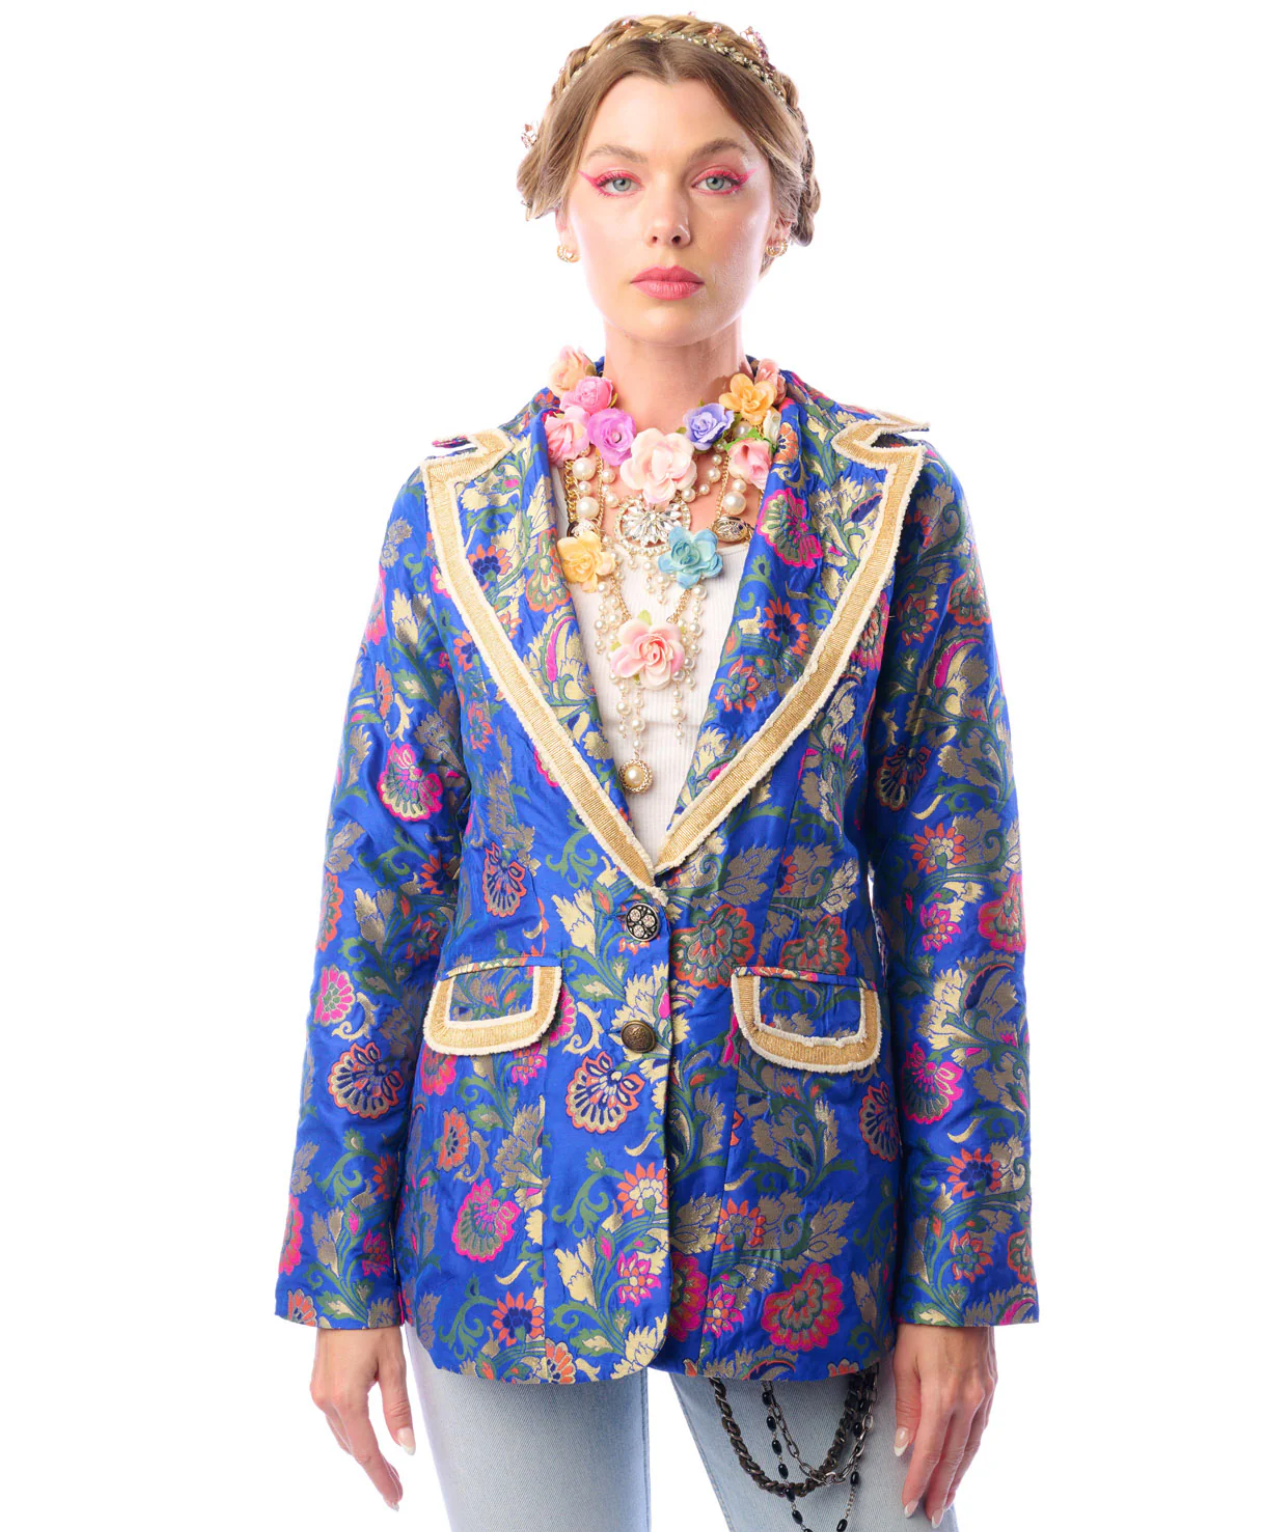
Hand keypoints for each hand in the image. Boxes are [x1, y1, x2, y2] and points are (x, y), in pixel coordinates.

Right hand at [310, 1326, 416, 1509]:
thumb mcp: (394, 1363)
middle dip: (376, 1468)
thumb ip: (398, 1409)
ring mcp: (319, 1392)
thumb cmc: (372, 1318)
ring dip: (363, 1451)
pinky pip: (336, 1419)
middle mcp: (327, 1399)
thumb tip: (406, 1447)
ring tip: (387, 1466)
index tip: (395, 1498)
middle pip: (353, 1447)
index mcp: (347, 1398)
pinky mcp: (318, 1383)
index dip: (382, 1478)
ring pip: (343, 1434)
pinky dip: (352, 1433)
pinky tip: (365, 1435)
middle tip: (397, 1485)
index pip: (366, 1452)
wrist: (343, 1288)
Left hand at [891, 1322, 995, 1524]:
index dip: (918, 1481)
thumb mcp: (904, 1358)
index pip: (930, 1451)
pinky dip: (971, 1448)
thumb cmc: (923, 1318)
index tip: (909, 1504)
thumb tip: (903, 1445)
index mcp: (942, 1395)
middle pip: (954, 1456)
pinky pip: (982, 1426)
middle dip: (941, 1488)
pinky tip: (963, 1458)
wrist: (961, 1286)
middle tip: (930, 1513)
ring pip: (972, 1445)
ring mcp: (984, 1392)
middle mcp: (969, 1399)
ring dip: (959, 1474)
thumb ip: (906, 1405)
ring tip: (945, 1497)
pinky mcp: (992, 1383)